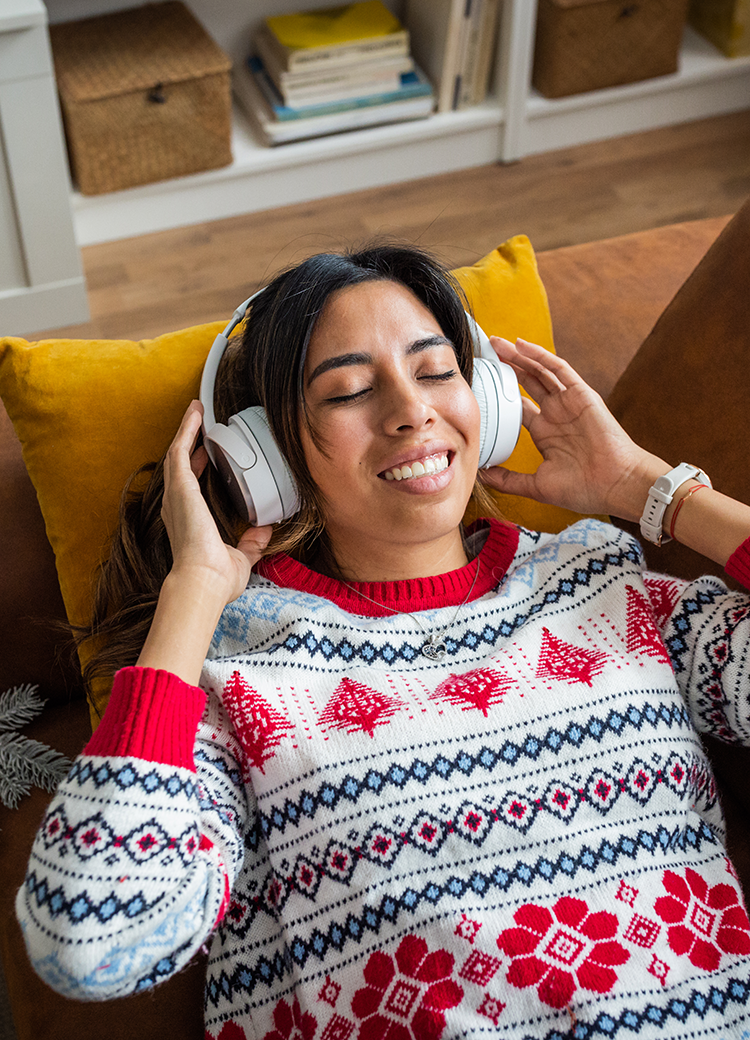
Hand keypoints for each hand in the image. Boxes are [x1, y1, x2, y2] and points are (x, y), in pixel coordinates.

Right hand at [161, 400, 271, 604]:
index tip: (205, 456)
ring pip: (178, 453)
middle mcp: (176, 506)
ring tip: (196, 410)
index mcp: (188, 521)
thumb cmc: (216, 577)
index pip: (189, 487)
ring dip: (187, 430)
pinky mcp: (179, 486)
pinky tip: (195, 413)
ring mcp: (175, 495)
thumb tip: (264, 530)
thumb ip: (251, 543)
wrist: (204, 580)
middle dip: (188, 443)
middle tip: (198, 424)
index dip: (196, 468)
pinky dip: (187, 429)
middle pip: (180, 466)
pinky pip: (179, 449)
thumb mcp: (241, 557)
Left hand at [481, 338, 666, 520]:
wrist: (616, 485)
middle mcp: (556, 414)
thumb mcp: (536, 486)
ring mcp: (569, 403)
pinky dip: (540, 355)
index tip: (480, 386)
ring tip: (497, 344)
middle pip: (527, 384)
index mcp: (546, 433)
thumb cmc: (585, 489)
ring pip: (539, 372)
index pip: (518, 407)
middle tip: (485, 355)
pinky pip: (559, 369)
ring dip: (518, 357)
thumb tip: (481, 475)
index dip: (500, 395)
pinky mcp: (582, 394)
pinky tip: (521, 345)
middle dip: (507, 368)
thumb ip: (509, 480)